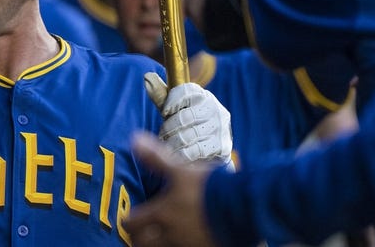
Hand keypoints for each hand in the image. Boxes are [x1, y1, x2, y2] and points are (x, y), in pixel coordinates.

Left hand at [124, 132, 217, 246]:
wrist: (243, 208)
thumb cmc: (211, 188)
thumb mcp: (181, 170)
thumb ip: (156, 158)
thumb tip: (135, 139)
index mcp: (162, 213)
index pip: (133, 223)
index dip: (130, 220)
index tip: (131, 218)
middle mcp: (170, 235)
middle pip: (143, 243)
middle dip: (141, 237)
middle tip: (144, 232)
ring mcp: (186, 246)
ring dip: (158, 244)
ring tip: (162, 238)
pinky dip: (180, 246)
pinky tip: (186, 241)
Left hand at [144, 74, 231, 166]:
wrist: (211, 153)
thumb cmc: (189, 126)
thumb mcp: (175, 110)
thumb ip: (162, 96)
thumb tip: (147, 77)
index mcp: (203, 96)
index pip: (187, 91)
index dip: (172, 101)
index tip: (164, 112)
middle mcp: (214, 109)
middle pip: (185, 116)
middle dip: (169, 128)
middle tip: (162, 136)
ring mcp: (220, 127)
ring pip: (189, 135)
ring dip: (172, 143)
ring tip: (166, 148)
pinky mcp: (221, 146)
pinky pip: (196, 150)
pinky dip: (182, 155)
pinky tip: (175, 156)